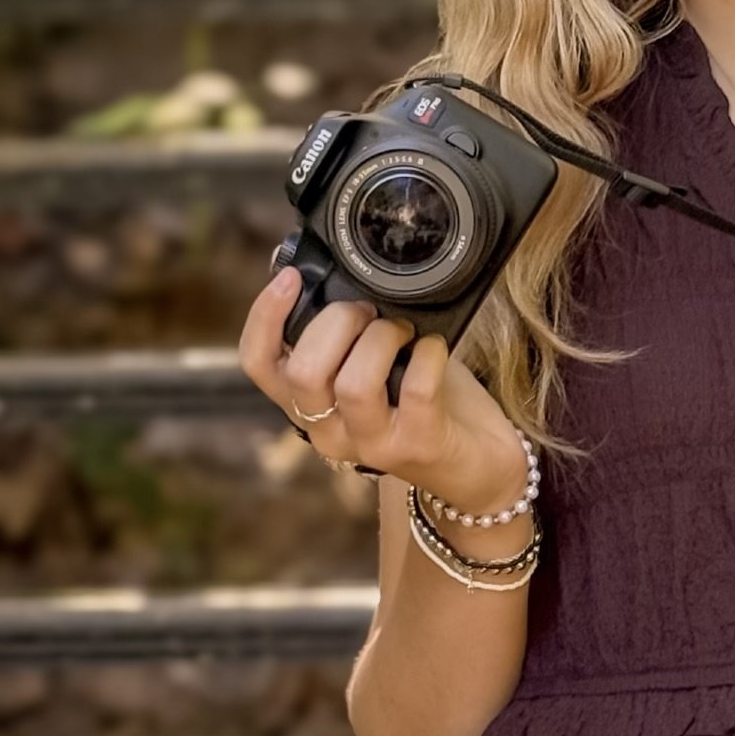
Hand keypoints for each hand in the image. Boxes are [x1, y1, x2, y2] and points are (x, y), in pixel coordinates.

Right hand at [238, 267, 530, 523]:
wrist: (475, 461)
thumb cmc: (420, 401)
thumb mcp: (373, 364)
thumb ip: (347, 333)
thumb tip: (333, 275)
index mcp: (308, 405)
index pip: (260, 365)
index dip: (265, 317)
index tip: (291, 278)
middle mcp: (328, 431)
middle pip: (303, 372)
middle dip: (337, 322)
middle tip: (368, 310)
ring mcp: (372, 444)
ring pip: (354, 385)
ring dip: (380, 339)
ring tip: (401, 329)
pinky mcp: (417, 446)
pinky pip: (416, 390)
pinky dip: (429, 354)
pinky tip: (435, 346)